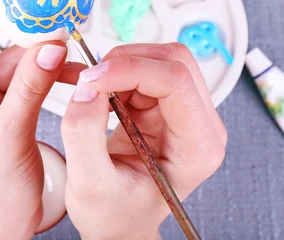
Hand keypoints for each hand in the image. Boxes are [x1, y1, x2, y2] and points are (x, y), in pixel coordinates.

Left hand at [0, 0, 81, 238]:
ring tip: (67, 43)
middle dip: (4, 19)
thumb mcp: (7, 138)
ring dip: (38, 48)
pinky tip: (71, 70)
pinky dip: (49, 68)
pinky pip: (28, 73)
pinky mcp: (7, 102)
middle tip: (35, 3)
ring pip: (8, 53)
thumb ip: (29, 89)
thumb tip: (50, 46)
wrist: (1, 227)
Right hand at [61, 44, 227, 239]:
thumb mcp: (89, 183)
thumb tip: (87, 85)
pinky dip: (114, 72)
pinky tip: (95, 92)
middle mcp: (199, 125)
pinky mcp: (164, 105)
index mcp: (197, 148)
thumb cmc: (114, 214)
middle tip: (89, 82)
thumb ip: (83, 132)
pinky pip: (141, 69)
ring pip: (156, 59)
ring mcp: (183, 111)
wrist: (120, 223)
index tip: (91, 79)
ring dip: (118, 65)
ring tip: (90, 91)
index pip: (176, 82)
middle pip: (172, 61)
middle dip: (125, 62)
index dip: (130, 70)